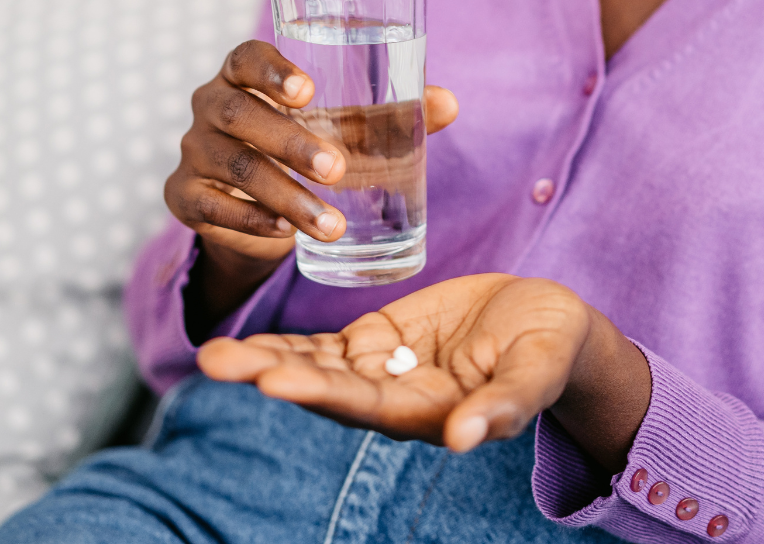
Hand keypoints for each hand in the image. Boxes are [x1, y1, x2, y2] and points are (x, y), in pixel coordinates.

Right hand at [164, 40, 458, 328]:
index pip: (244, 57)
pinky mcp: (184, 196)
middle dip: (289, 141)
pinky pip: (210, 206)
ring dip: (283, 194)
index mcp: (244, 75)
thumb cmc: (302, 146)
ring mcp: (193, 151)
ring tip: (330, 222)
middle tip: (337, 169)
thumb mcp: (341, 128)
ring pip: (233, 166)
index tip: (308, 90)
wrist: (254, 207)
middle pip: (237, 113)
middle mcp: (210, 105)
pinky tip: (284, 232)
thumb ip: (388, 115)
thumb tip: (449, 104)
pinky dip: (250, 219)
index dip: (271, 69)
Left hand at [197, 274, 651, 466]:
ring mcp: (383, 368)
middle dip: (269, 373)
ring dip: (265, 359)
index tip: (271, 383)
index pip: (363, 405)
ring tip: (212, 352)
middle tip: (214, 361)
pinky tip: (247, 342)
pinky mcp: (379, 340)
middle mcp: (395, 399)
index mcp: (430, 413)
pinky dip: (288, 344)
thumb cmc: (552, 350)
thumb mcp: (537, 372)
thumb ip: (502, 407)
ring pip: (314, 366)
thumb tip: (462, 440)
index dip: (317, 393)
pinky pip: (325, 346)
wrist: (550, 324)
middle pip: (322, 388)